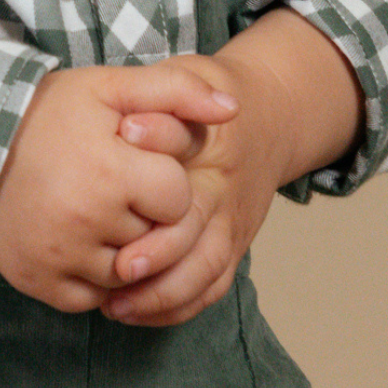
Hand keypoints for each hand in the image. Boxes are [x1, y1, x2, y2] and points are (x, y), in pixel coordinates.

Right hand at [0, 61, 237, 312]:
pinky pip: (95, 297)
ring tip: (92, 209)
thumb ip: (176, 91)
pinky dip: (92, 276)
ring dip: (123, 248)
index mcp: (111, 173)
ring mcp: (63, 258)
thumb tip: (233, 110)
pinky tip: (76, 239)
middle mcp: (88, 222)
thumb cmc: (47, 114)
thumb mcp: (109, 87)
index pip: (176, 198)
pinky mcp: (43, 284)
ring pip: (130, 273)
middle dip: (143, 214)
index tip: (133, 163)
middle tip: (110, 185)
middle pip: (156, 237)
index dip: (160, 180)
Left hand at [104, 8, 364, 326]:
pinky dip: (175, 308)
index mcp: (212, 148)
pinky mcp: (231, 247)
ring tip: (115, 306)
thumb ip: (166, 94)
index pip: (184, 158)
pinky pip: (210, 288)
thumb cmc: (211, 97)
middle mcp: (224, 194)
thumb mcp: (191, 75)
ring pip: (206, 272)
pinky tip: (133, 312)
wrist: (271, 117)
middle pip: (200, 234)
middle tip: (120, 268)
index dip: (154, 158)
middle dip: (160, 255)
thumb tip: (131, 129)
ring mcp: (231, 225)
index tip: (120, 168)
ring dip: (163, 295)